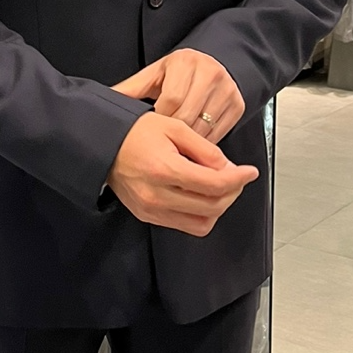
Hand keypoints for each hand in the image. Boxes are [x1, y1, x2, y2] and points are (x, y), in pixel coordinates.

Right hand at [107, 112, 258, 237]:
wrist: (102, 146)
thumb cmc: (134, 132)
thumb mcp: (174, 127)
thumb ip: (205, 149)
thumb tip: (229, 168)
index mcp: (164, 170)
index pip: (214, 185)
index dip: (238, 179)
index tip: (250, 172)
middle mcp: (157, 195)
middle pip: (212, 206)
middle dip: (232, 192)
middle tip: (236, 176)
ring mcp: (151, 210)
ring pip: (201, 223)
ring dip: (218, 207)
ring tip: (220, 187)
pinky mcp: (148, 216)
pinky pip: (185, 225)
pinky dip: (201, 214)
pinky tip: (202, 196)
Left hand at [114, 49, 244, 142]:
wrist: (212, 66)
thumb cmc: (177, 74)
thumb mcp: (153, 76)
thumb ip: (130, 90)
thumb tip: (102, 100)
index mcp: (185, 62)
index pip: (172, 99)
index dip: (161, 119)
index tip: (154, 130)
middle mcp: (210, 72)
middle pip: (188, 115)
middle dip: (174, 134)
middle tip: (163, 145)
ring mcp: (227, 89)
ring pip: (205, 127)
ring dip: (189, 143)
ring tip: (176, 149)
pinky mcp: (238, 104)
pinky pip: (220, 133)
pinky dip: (205, 144)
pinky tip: (194, 147)